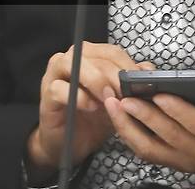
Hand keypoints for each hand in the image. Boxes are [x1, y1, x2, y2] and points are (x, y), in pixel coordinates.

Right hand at [26, 42, 152, 180]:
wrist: (69, 143)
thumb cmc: (93, 117)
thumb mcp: (117, 100)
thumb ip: (131, 82)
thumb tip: (148, 70)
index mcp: (90, 55)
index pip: (112, 52)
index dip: (127, 66)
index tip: (138, 84)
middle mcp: (72, 58)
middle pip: (96, 56)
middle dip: (114, 75)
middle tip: (125, 94)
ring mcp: (56, 73)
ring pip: (76, 64)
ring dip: (96, 81)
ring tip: (108, 99)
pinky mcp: (46, 92)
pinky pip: (61, 88)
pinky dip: (78, 97)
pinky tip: (90, 107)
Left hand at [104, 91, 194, 184]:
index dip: (177, 110)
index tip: (159, 94)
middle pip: (167, 136)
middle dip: (143, 116)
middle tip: (123, 97)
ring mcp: (188, 161)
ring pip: (152, 149)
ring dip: (129, 129)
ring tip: (114, 107)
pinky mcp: (180, 163)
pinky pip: (151, 154)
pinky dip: (133, 139)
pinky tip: (121, 122)